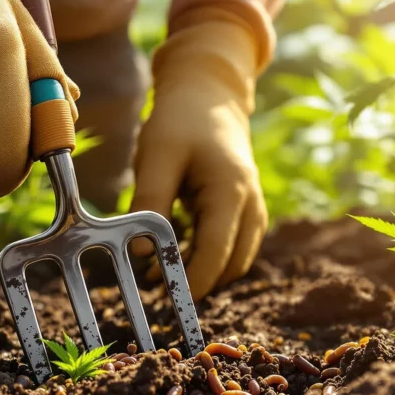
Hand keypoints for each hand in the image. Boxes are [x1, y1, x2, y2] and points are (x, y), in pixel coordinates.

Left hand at [130, 11, 267, 299]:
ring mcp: (252, 208)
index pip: (218, 251)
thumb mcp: (157, 157)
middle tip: (156, 292)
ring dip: (205, 274)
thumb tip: (141, 253)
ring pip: (236, 260)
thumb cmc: (179, 123)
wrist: (207, 94)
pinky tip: (173, 257)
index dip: (195, 281)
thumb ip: (150, 203)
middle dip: (199, 283)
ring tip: (158, 277)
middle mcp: (250, 204)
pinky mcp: (245, 210)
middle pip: (232, 263)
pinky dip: (209, 259)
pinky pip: (233, 247)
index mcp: (230, 191)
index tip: (168, 300)